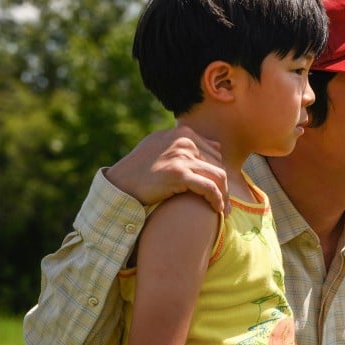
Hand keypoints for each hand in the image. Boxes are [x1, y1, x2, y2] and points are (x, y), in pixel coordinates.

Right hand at [104, 127, 228, 213]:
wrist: (119, 184)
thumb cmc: (140, 170)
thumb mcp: (162, 148)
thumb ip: (185, 145)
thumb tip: (216, 146)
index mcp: (182, 133)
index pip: (214, 153)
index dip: (220, 173)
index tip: (222, 189)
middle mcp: (184, 141)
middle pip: (219, 164)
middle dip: (225, 186)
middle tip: (226, 204)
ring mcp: (181, 156)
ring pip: (218, 176)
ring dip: (224, 195)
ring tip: (223, 210)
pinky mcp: (178, 174)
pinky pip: (209, 188)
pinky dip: (217, 200)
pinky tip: (217, 210)